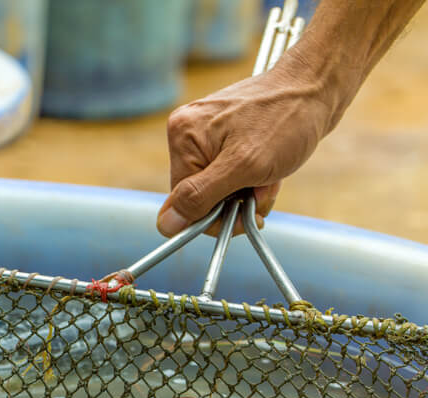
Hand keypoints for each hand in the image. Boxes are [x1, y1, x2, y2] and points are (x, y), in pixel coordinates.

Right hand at [157, 56, 332, 236]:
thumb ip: (200, 197)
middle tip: (263, 188)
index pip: (181, 201)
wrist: (320, 85)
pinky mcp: (224, 136)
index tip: (244, 213)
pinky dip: (252, 181)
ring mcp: (206, 135)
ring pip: (218, 189)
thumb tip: (166, 224)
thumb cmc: (288, 118)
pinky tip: (270, 170)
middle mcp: (188, 134)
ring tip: (271, 176)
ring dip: (248, 192)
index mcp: (183, 137)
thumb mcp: (243, 167)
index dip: (212, 216)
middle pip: (199, 196)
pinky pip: (230, 175)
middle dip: (234, 201)